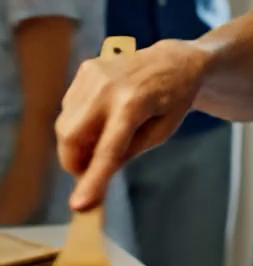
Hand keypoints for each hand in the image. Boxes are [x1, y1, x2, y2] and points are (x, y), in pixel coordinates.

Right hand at [55, 39, 206, 209]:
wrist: (175, 61)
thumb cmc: (173, 100)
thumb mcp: (161, 132)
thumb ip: (128, 153)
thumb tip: (95, 176)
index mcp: (135, 104)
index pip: (108, 149)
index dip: (92, 179)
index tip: (78, 205)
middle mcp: (109, 86)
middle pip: (71, 135)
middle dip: (74, 161)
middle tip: (91, 169)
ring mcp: (94, 74)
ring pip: (64, 123)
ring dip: (75, 143)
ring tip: (102, 139)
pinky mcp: (86, 69)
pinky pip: (69, 107)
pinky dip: (78, 122)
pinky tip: (100, 118)